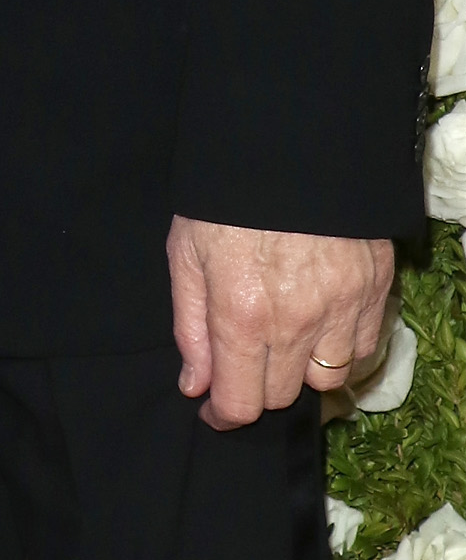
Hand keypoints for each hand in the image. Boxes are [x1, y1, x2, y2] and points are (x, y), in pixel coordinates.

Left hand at [166, 216, 393, 430]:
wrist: (287, 144)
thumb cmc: (224, 198)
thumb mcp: (185, 254)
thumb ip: (189, 327)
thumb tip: (195, 385)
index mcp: (242, 315)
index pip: (243, 403)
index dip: (224, 415)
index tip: (215, 408)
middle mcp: (296, 322)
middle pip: (283, 396)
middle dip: (258, 387)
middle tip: (244, 361)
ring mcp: (342, 307)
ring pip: (329, 379)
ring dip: (304, 371)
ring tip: (285, 343)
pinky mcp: (375, 289)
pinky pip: (364, 347)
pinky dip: (343, 347)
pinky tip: (322, 324)